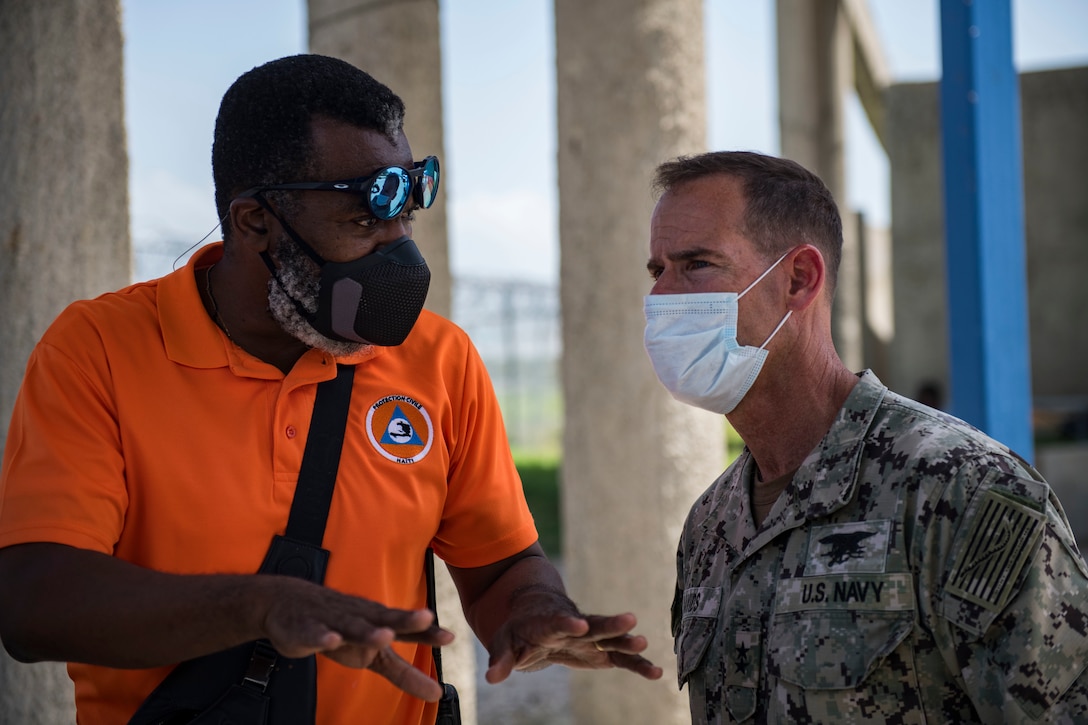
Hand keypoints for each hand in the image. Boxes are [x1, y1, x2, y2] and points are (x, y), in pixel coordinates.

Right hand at [260, 576, 454, 700]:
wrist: (288, 603)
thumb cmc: (340, 628)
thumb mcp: (373, 654)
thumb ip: (404, 673)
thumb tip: (436, 694)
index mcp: (378, 622)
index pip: (407, 629)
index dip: (427, 633)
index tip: (450, 637)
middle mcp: (360, 618)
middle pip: (386, 619)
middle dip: (405, 620)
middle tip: (426, 617)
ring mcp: (333, 622)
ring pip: (353, 627)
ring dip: (368, 631)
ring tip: (385, 636)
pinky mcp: (306, 629)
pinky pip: (315, 634)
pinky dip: (322, 637)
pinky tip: (331, 640)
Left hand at [484, 592, 662, 683]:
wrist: (537, 612)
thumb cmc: (520, 628)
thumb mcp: (505, 641)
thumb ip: (501, 659)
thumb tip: (491, 678)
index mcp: (549, 623)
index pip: (558, 622)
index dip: (568, 623)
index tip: (579, 624)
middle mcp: (574, 626)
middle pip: (594, 625)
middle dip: (610, 624)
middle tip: (630, 620)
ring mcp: (590, 637)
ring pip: (611, 639)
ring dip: (627, 642)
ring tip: (645, 644)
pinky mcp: (600, 650)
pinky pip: (621, 657)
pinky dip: (637, 665)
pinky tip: (656, 673)